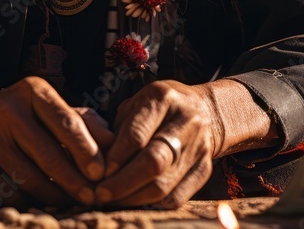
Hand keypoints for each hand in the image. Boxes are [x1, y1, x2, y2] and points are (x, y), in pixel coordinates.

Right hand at [0, 76, 112, 205]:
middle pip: (48, 154)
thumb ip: (85, 121)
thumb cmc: (24, 116)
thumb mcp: (51, 108)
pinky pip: (9, 191)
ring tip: (72, 202)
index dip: (85, 150)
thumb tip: (114, 144)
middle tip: (92, 197)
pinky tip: (44, 203)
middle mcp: (7, 109)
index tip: (101, 173)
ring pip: (29, 177)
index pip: (65, 121)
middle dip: (74, 180)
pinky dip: (31, 201)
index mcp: (32, 90)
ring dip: (55, 195)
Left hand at [94, 80, 222, 207]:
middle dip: (123, 183)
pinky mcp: (205, 169)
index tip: (97, 174)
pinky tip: (136, 201)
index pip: (136, 135)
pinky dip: (153, 204)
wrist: (206, 111)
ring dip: (134, 198)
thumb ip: (118, 128)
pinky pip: (177, 197)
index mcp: (162, 99)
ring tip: (113, 201)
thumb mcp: (136, 103)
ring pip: (165, 184)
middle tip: (101, 194)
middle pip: (153, 162)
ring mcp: (199, 146)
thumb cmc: (159, 109)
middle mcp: (186, 121)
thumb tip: (97, 164)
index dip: (115, 158)